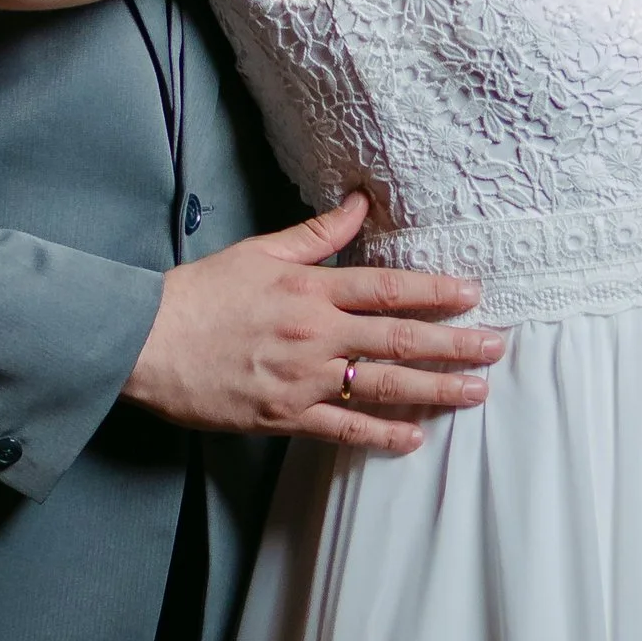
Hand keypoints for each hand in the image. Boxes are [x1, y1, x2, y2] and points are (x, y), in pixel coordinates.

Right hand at [122, 193, 505, 455]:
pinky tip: (414, 438)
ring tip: (475, 393)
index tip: (473, 294)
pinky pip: (342, 430)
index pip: (386, 288)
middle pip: (398, 339)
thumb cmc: (200, 294)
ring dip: (434, 390)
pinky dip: (380, 436)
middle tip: (496, 348)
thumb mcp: (258, 252)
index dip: (434, 291)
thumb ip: (315, 235)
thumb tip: (358, 202)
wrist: (145, 343)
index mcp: (310, 290)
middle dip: (453, 344)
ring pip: (381, 386)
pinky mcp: (284, 416)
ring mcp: (302, 380)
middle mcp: (314, 335)